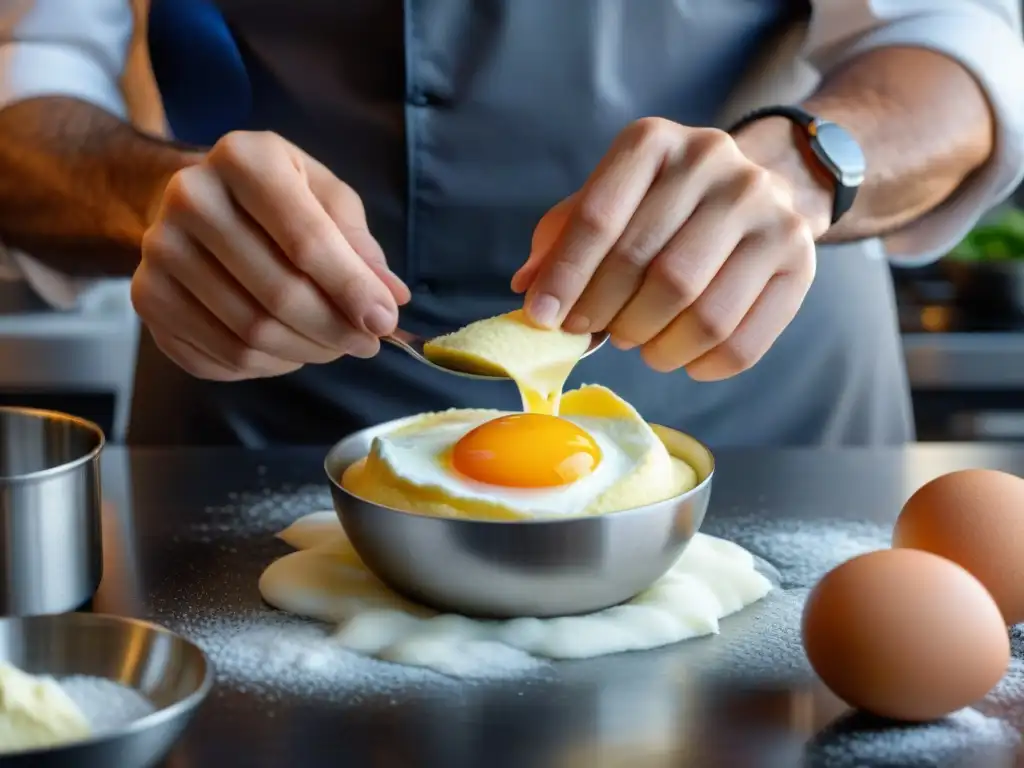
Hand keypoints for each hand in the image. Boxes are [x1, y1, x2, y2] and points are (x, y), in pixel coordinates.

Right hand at [131, 131, 408, 380]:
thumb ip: (360, 244)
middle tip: (366, 343)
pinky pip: (220, 356)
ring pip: (249, 334)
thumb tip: (390, 296)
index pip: (306, 240)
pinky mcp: (147, 297)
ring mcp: (159, 250)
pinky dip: (267, 366)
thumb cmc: (276, 199)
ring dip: (305, 351)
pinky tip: (287, 349)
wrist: (195, 200)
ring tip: (331, 345)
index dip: (352, 289)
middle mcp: (191, 198)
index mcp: (244, 159)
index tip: (385, 322)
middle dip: (334, 330)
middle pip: (278, 294)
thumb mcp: (325, 198)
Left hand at [513, 118, 825, 380]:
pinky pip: (742, 340)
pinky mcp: (800, 256)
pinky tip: (683, 359)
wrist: (763, 184)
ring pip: (698, 310)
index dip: (565, 277)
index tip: (544, 318)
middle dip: (609, 315)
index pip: (598, 218)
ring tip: (640, 345)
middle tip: (596, 333)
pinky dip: (702, 365)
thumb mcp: (609, 201)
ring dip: (655, 345)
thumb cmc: (662, 204)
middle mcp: (715, 162)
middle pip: (647, 267)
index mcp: (654, 141)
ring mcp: (766, 208)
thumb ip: (563, 239)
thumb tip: (528, 288)